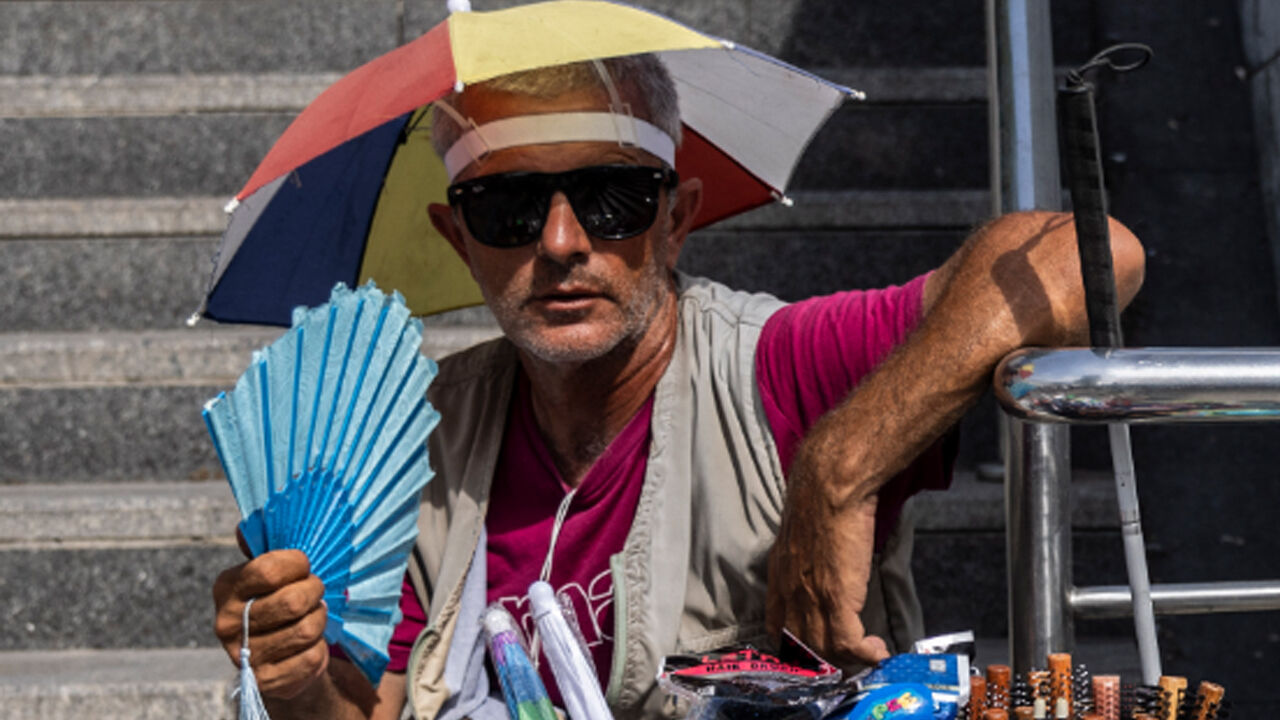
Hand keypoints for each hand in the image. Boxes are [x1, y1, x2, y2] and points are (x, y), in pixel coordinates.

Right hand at [212, 548, 329, 698]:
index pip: (268, 569)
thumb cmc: (276, 597)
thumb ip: (262, 542)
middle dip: (315, 591)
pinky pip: (311, 658)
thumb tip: (252, 521)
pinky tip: (309, 642)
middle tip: (314, 591)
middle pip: (293, 601)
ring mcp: (244, 654)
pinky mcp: (264, 680)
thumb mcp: (266, 567)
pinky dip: (319, 648)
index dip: (298, 564)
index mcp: (227, 587)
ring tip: (314, 614)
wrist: (275, 652)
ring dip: (320, 618)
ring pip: (306, 629)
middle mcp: (227, 623)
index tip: (303, 565)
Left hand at [766, 438, 889, 668]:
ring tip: (868, 654)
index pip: (777, 626)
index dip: (795, 645)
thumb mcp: (802, 532)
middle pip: (800, 646)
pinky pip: (848, 644)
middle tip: (850, 661)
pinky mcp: (835, 600)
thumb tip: (823, 560)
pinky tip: (878, 651)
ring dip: (849, 661)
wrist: (829, 487)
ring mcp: (810, 599)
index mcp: (779, 576)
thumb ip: (806, 554)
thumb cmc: (820, 497)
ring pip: (824, 652)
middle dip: (826, 660)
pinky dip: (865, 655)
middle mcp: (789, 592)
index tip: (816, 650)